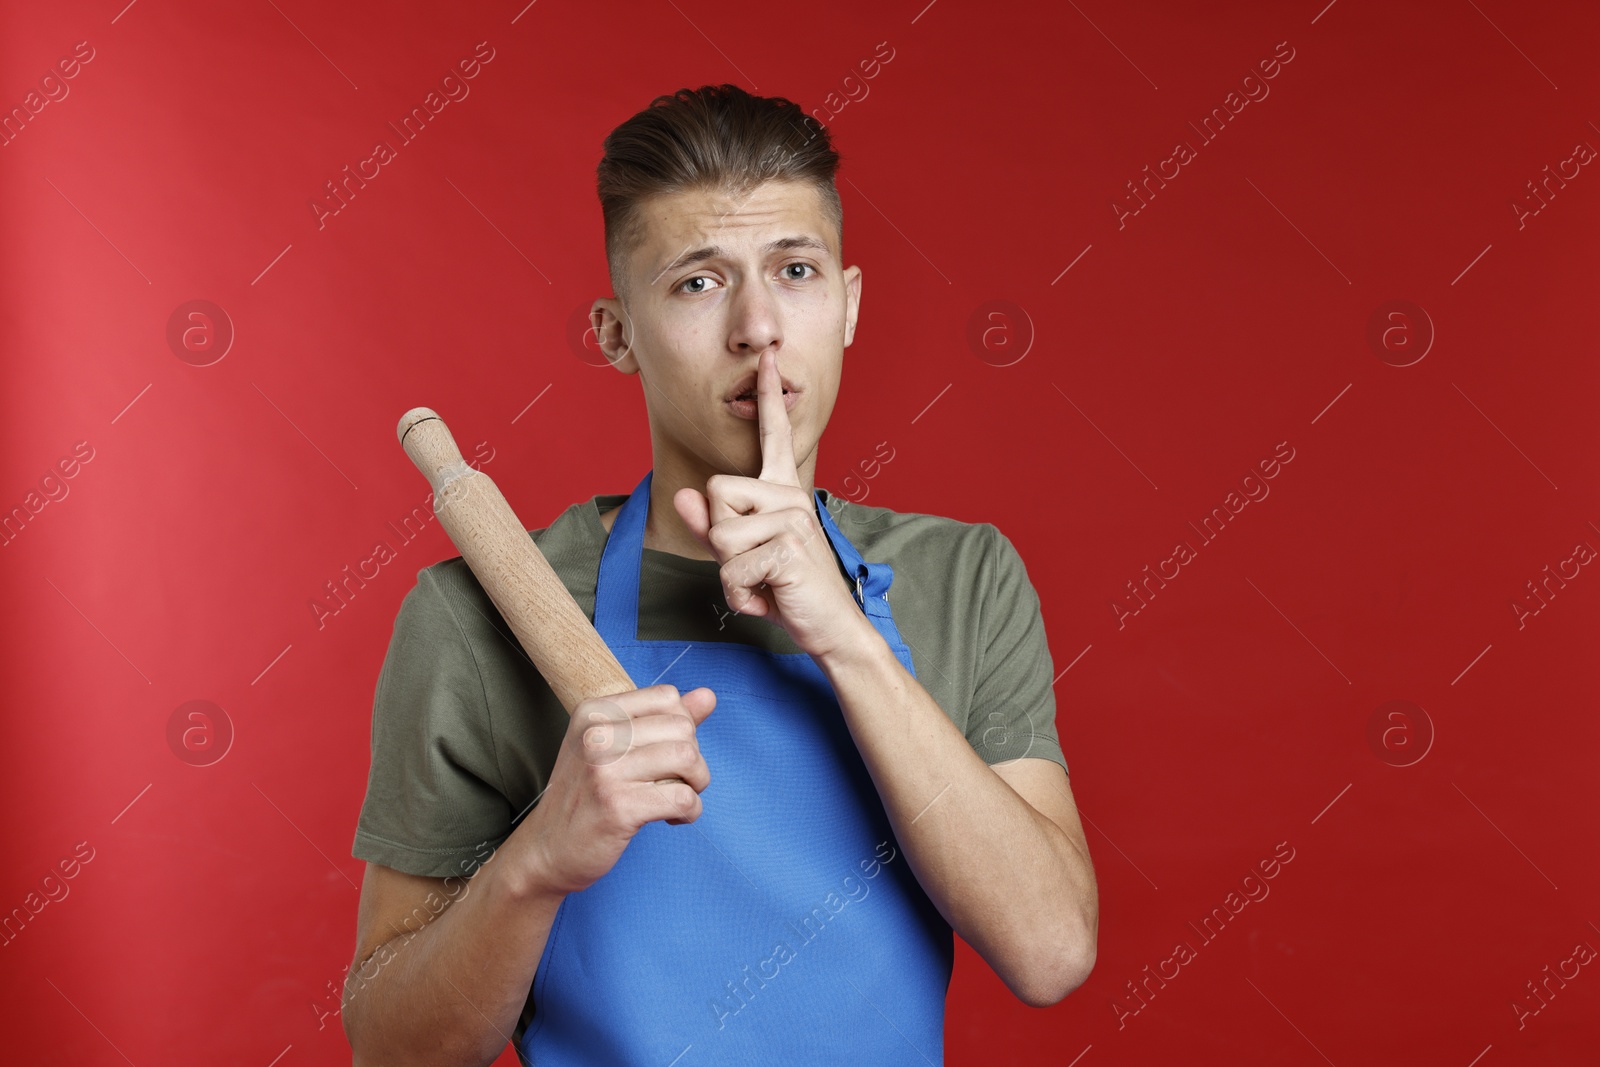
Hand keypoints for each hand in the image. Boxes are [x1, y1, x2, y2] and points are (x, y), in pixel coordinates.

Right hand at [521, 684, 714, 895]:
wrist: (547, 848)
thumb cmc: (586, 795)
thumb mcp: (614, 746)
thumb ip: (663, 719)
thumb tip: (708, 696)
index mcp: (595, 712)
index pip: (667, 697)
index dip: (682, 726)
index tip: (667, 753)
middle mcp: (597, 735)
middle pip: (682, 728)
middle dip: (693, 758)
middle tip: (676, 781)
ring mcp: (605, 771)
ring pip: (688, 758)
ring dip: (696, 784)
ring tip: (677, 798)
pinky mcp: (619, 807)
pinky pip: (683, 798)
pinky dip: (690, 811)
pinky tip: (672, 818)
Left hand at [674, 348, 867, 659]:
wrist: (831, 630)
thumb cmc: (787, 591)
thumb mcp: (742, 558)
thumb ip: (711, 526)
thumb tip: (684, 496)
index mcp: (782, 491)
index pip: (773, 435)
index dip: (769, 396)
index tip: (768, 358)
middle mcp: (790, 495)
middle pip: (715, 492)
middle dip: (720, 539)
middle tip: (755, 565)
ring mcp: (792, 517)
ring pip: (718, 533)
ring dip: (730, 572)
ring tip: (764, 582)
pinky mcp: (787, 546)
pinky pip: (730, 567)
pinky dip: (741, 595)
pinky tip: (770, 597)